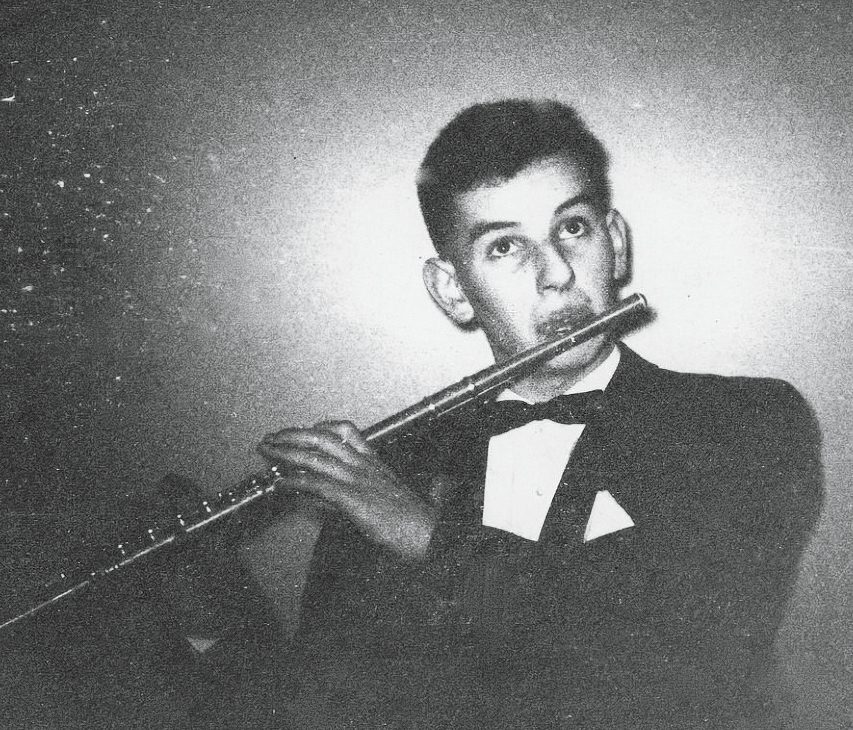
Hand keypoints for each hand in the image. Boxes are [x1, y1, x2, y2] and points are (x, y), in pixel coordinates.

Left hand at [257, 421, 436, 560]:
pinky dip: (296, 482)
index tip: (305, 427)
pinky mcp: (355, 500)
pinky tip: (282, 483)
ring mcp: (360, 481)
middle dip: (293, 435)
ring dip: (287, 452)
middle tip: (272, 437)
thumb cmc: (415, 522)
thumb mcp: (388, 500)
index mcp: (375, 463)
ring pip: (317, 457)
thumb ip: (360, 494)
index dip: (321, 426)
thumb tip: (330, 498)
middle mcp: (366, 466)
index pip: (347, 431)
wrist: (432, 534)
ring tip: (268, 451)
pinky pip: (319, 485)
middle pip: (324, 438)